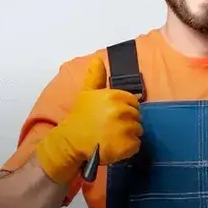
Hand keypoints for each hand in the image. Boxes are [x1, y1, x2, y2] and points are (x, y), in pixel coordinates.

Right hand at [35, 56, 142, 183]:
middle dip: (127, 122)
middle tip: (111, 128)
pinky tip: (115, 147)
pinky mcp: (127, 145)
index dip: (125, 109)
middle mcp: (121, 110)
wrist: (70, 142)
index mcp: (114, 96)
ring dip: (128, 135)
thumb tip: (97, 59)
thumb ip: (95, 76)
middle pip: (136, 116)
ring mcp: (125, 129)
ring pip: (138, 131)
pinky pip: (136, 145)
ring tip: (112, 137)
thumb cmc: (79, 118)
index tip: (112, 116)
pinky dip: (128, 148)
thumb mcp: (86, 93)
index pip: (133, 101)